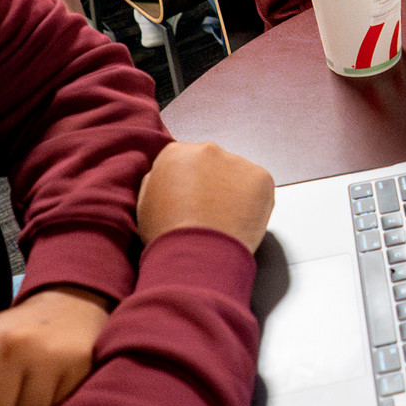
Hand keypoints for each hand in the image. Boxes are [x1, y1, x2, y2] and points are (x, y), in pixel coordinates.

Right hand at [138, 139, 274, 250]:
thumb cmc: (168, 235)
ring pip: (238, 175)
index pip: (186, 162)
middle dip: (214, 185)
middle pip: (213, 164)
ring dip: (235, 193)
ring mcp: (237, 162)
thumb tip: (169, 179)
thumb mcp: (144, 204)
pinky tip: (241, 222)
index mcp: (175, 153)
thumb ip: (158, 181)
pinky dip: (255, 203)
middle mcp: (207, 150)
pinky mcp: (261, 177)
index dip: (190, 184)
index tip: (191, 201)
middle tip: (210, 214)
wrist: (197, 254)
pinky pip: (259, 188)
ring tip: (225, 222)